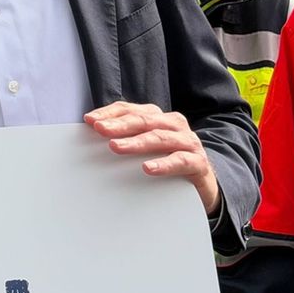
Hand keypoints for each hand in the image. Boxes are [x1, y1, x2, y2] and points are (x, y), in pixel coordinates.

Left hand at [85, 101, 220, 214]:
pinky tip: (147, 168)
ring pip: (160, 138)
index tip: (89, 120)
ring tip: (116, 147)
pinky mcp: (198, 162)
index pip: (130, 110)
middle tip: (100, 129)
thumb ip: (124, 138)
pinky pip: (180, 161)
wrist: (203, 182)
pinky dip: (163, 164)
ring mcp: (187, 142)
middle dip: (120, 124)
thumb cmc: (168, 159)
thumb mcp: (146, 146)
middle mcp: (173, 125)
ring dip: (136, 142)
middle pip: (144, 120)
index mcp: (158, 118)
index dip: (109, 113)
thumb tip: (92, 133)